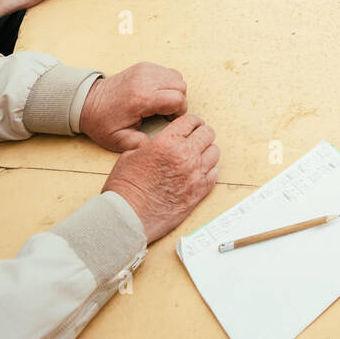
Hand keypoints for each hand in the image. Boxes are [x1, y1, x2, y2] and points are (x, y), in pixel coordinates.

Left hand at [79, 62, 188, 151]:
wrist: (88, 103)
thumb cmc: (103, 122)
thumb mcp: (120, 140)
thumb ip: (143, 144)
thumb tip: (161, 143)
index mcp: (142, 99)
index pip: (178, 99)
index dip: (178, 112)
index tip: (168, 119)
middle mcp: (146, 80)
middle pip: (181, 86)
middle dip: (178, 101)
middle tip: (165, 112)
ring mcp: (145, 70)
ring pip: (176, 77)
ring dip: (174, 90)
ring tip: (160, 103)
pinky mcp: (144, 66)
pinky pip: (167, 72)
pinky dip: (167, 83)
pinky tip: (155, 94)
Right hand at [103, 113, 218, 243]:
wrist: (127, 217)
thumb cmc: (125, 188)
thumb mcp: (131, 155)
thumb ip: (152, 145)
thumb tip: (159, 143)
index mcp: (168, 142)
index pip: (191, 121)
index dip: (192, 121)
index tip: (193, 125)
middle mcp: (185, 155)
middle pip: (207, 133)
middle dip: (202, 134)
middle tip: (197, 139)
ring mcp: (194, 174)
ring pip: (214, 153)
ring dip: (206, 153)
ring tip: (198, 157)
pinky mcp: (199, 192)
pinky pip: (214, 175)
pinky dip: (209, 171)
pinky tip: (200, 172)